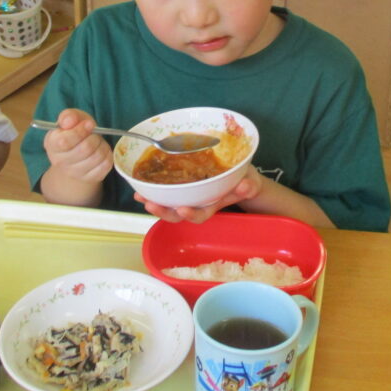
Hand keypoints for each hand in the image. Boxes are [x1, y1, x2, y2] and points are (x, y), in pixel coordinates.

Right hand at [43, 109, 113, 184]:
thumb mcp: (70, 120)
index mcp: (52, 144)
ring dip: (102, 144)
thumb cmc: (73, 133)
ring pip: (97, 156)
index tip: (89, 124)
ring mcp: (75, 173)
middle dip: (94, 136)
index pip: (65, 142)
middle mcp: (59, 162)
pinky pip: (105, 164)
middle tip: (94, 133)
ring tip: (97, 141)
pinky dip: (108, 154)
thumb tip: (69, 121)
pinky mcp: (90, 178)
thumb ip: (69, 116)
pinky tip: (101, 150)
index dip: (80, 131)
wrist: (76, 157)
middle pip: (84, 149)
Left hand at [135, 166, 264, 222]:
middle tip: (150, 204)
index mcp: (213, 204)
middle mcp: (198, 203)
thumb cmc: (245, 180)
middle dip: (163, 211)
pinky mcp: (183, 184)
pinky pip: (167, 190)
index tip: (182, 209)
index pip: (201, 214)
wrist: (242, 176)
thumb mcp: (250, 181)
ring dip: (154, 201)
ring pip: (170, 203)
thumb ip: (249, 186)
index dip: (191, 214)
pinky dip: (153, 189)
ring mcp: (190, 195)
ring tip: (140, 196)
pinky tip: (140, 184)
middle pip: (178, 213)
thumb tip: (245, 186)